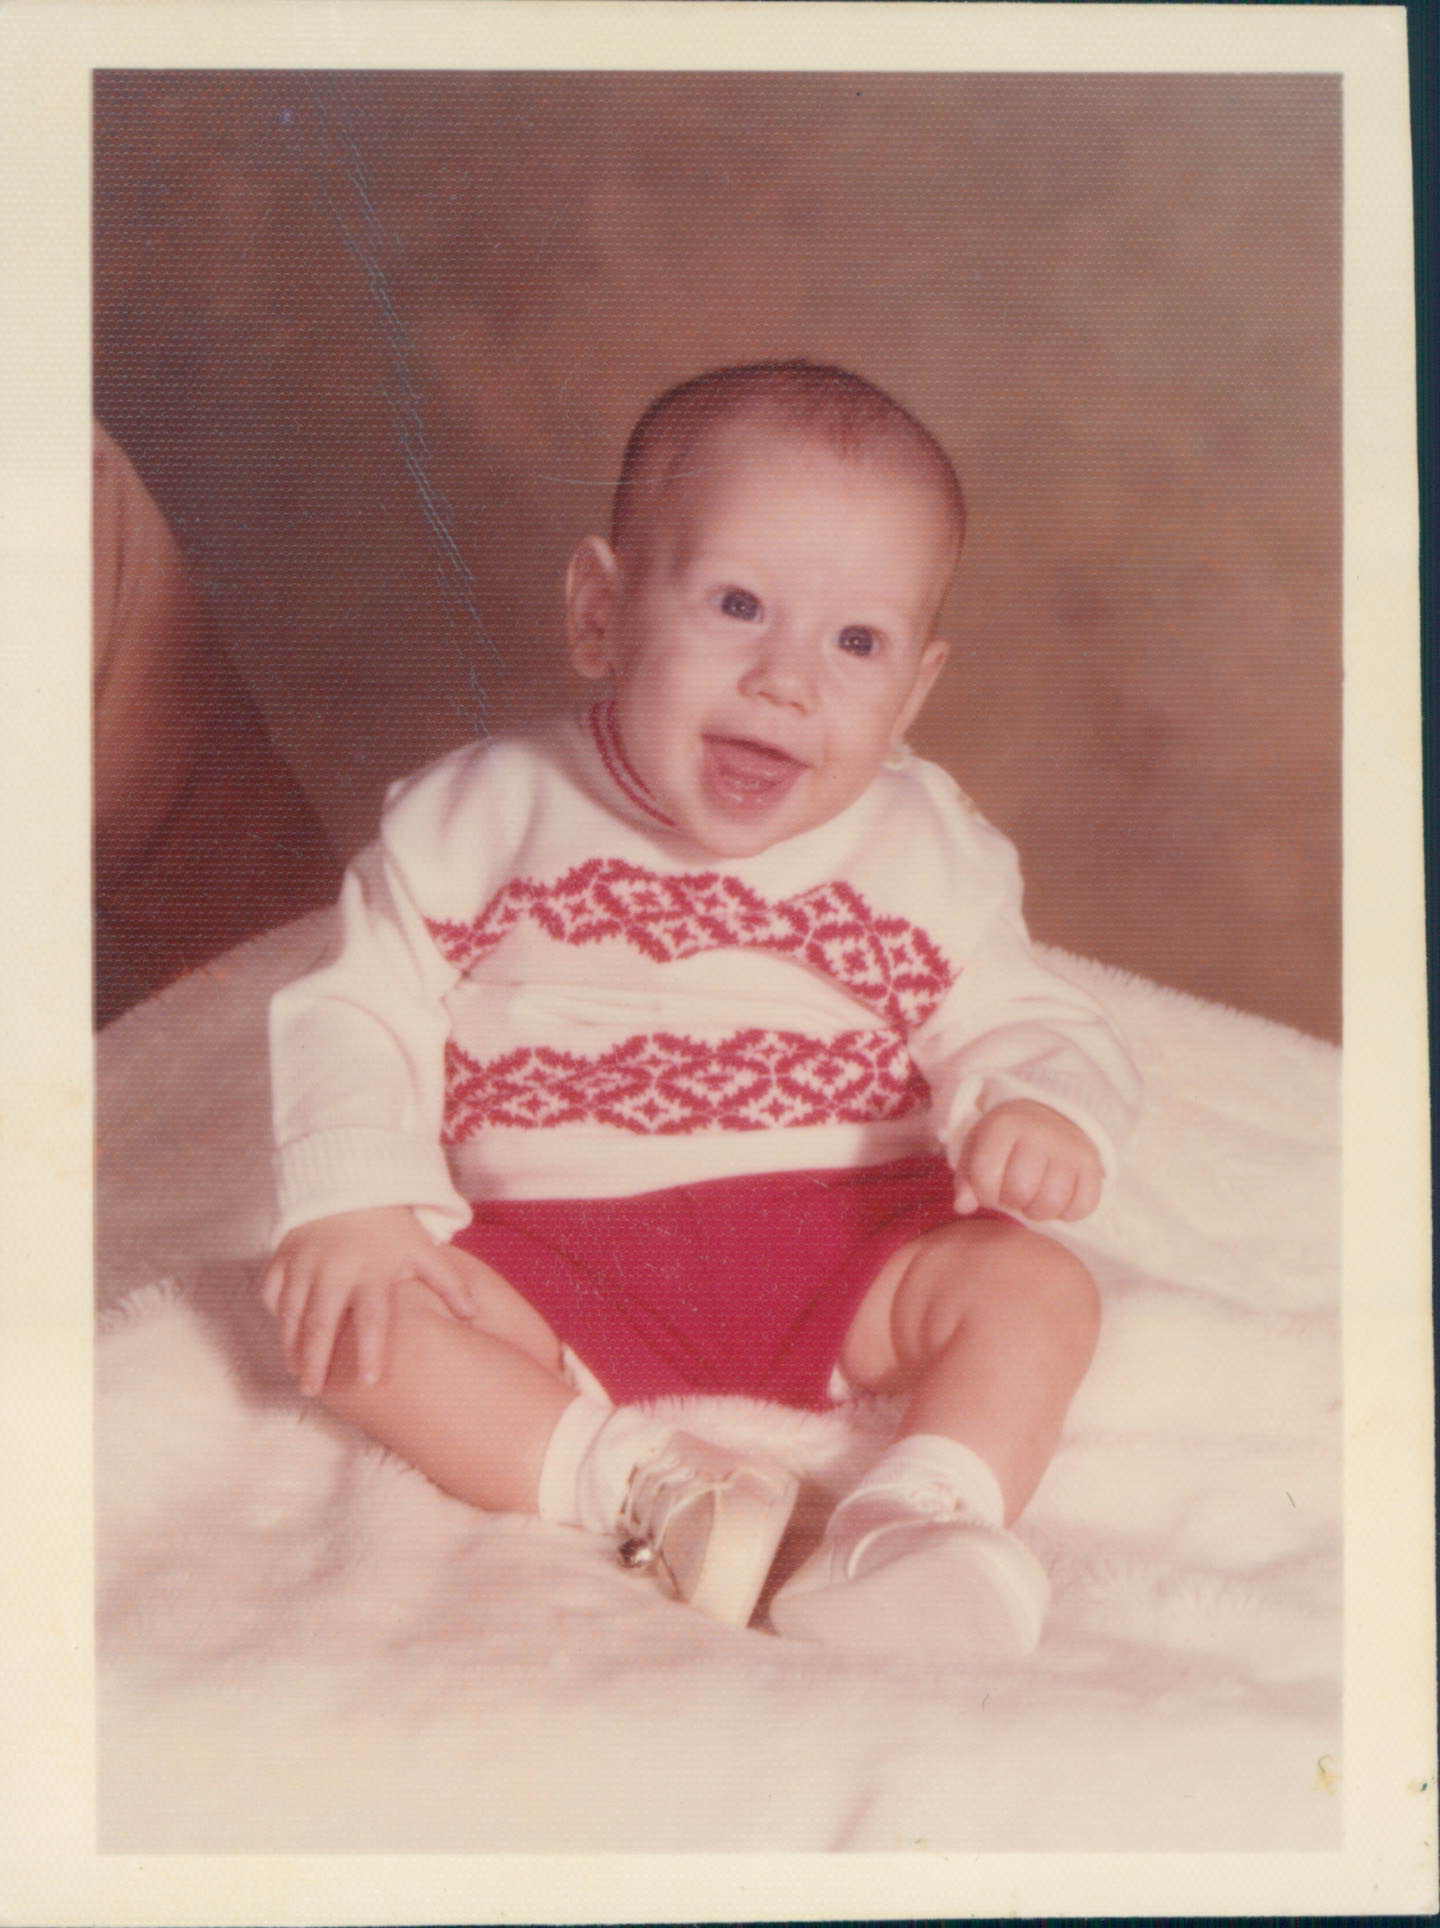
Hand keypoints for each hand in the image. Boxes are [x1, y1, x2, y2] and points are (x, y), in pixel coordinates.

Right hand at [260, 1206, 480, 1395]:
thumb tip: (472, 1315)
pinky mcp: (283, 1256)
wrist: (351, 1182)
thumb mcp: (422, 1249)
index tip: (370, 1382)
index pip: (372, 1318)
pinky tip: (283, 1336)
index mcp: (372, 1272)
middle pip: (321, 1323)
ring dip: (291, 1346)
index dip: (370, 1350)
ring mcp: (304, 1263)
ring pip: (291, 1313)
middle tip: (313, 1391)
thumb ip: (448, 1282)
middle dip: (315, 1360)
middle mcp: (334, 1270)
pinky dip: (275, 1314)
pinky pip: (272, 1290)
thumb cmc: (391, 1227)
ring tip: (298, 1373)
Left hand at [953, 1100, 1102, 1221]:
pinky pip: (1084, 1205)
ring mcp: (1069, 1148)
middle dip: (1012, 1202)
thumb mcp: (979, 1150)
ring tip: (1034, 1199)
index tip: (991, 1187)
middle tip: (1014, 1193)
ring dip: (1039, 1212)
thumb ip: (965, 1180)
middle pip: (1020, 1191)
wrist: (1051, 1114)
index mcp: (1005, 1125)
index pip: (985, 1176)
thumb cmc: (1007, 1142)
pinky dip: (1069, 1212)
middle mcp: (1039, 1133)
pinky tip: (1059, 1201)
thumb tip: (963, 1206)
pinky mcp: (1092, 1162)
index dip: (984, 1193)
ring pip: (1052, 1202)